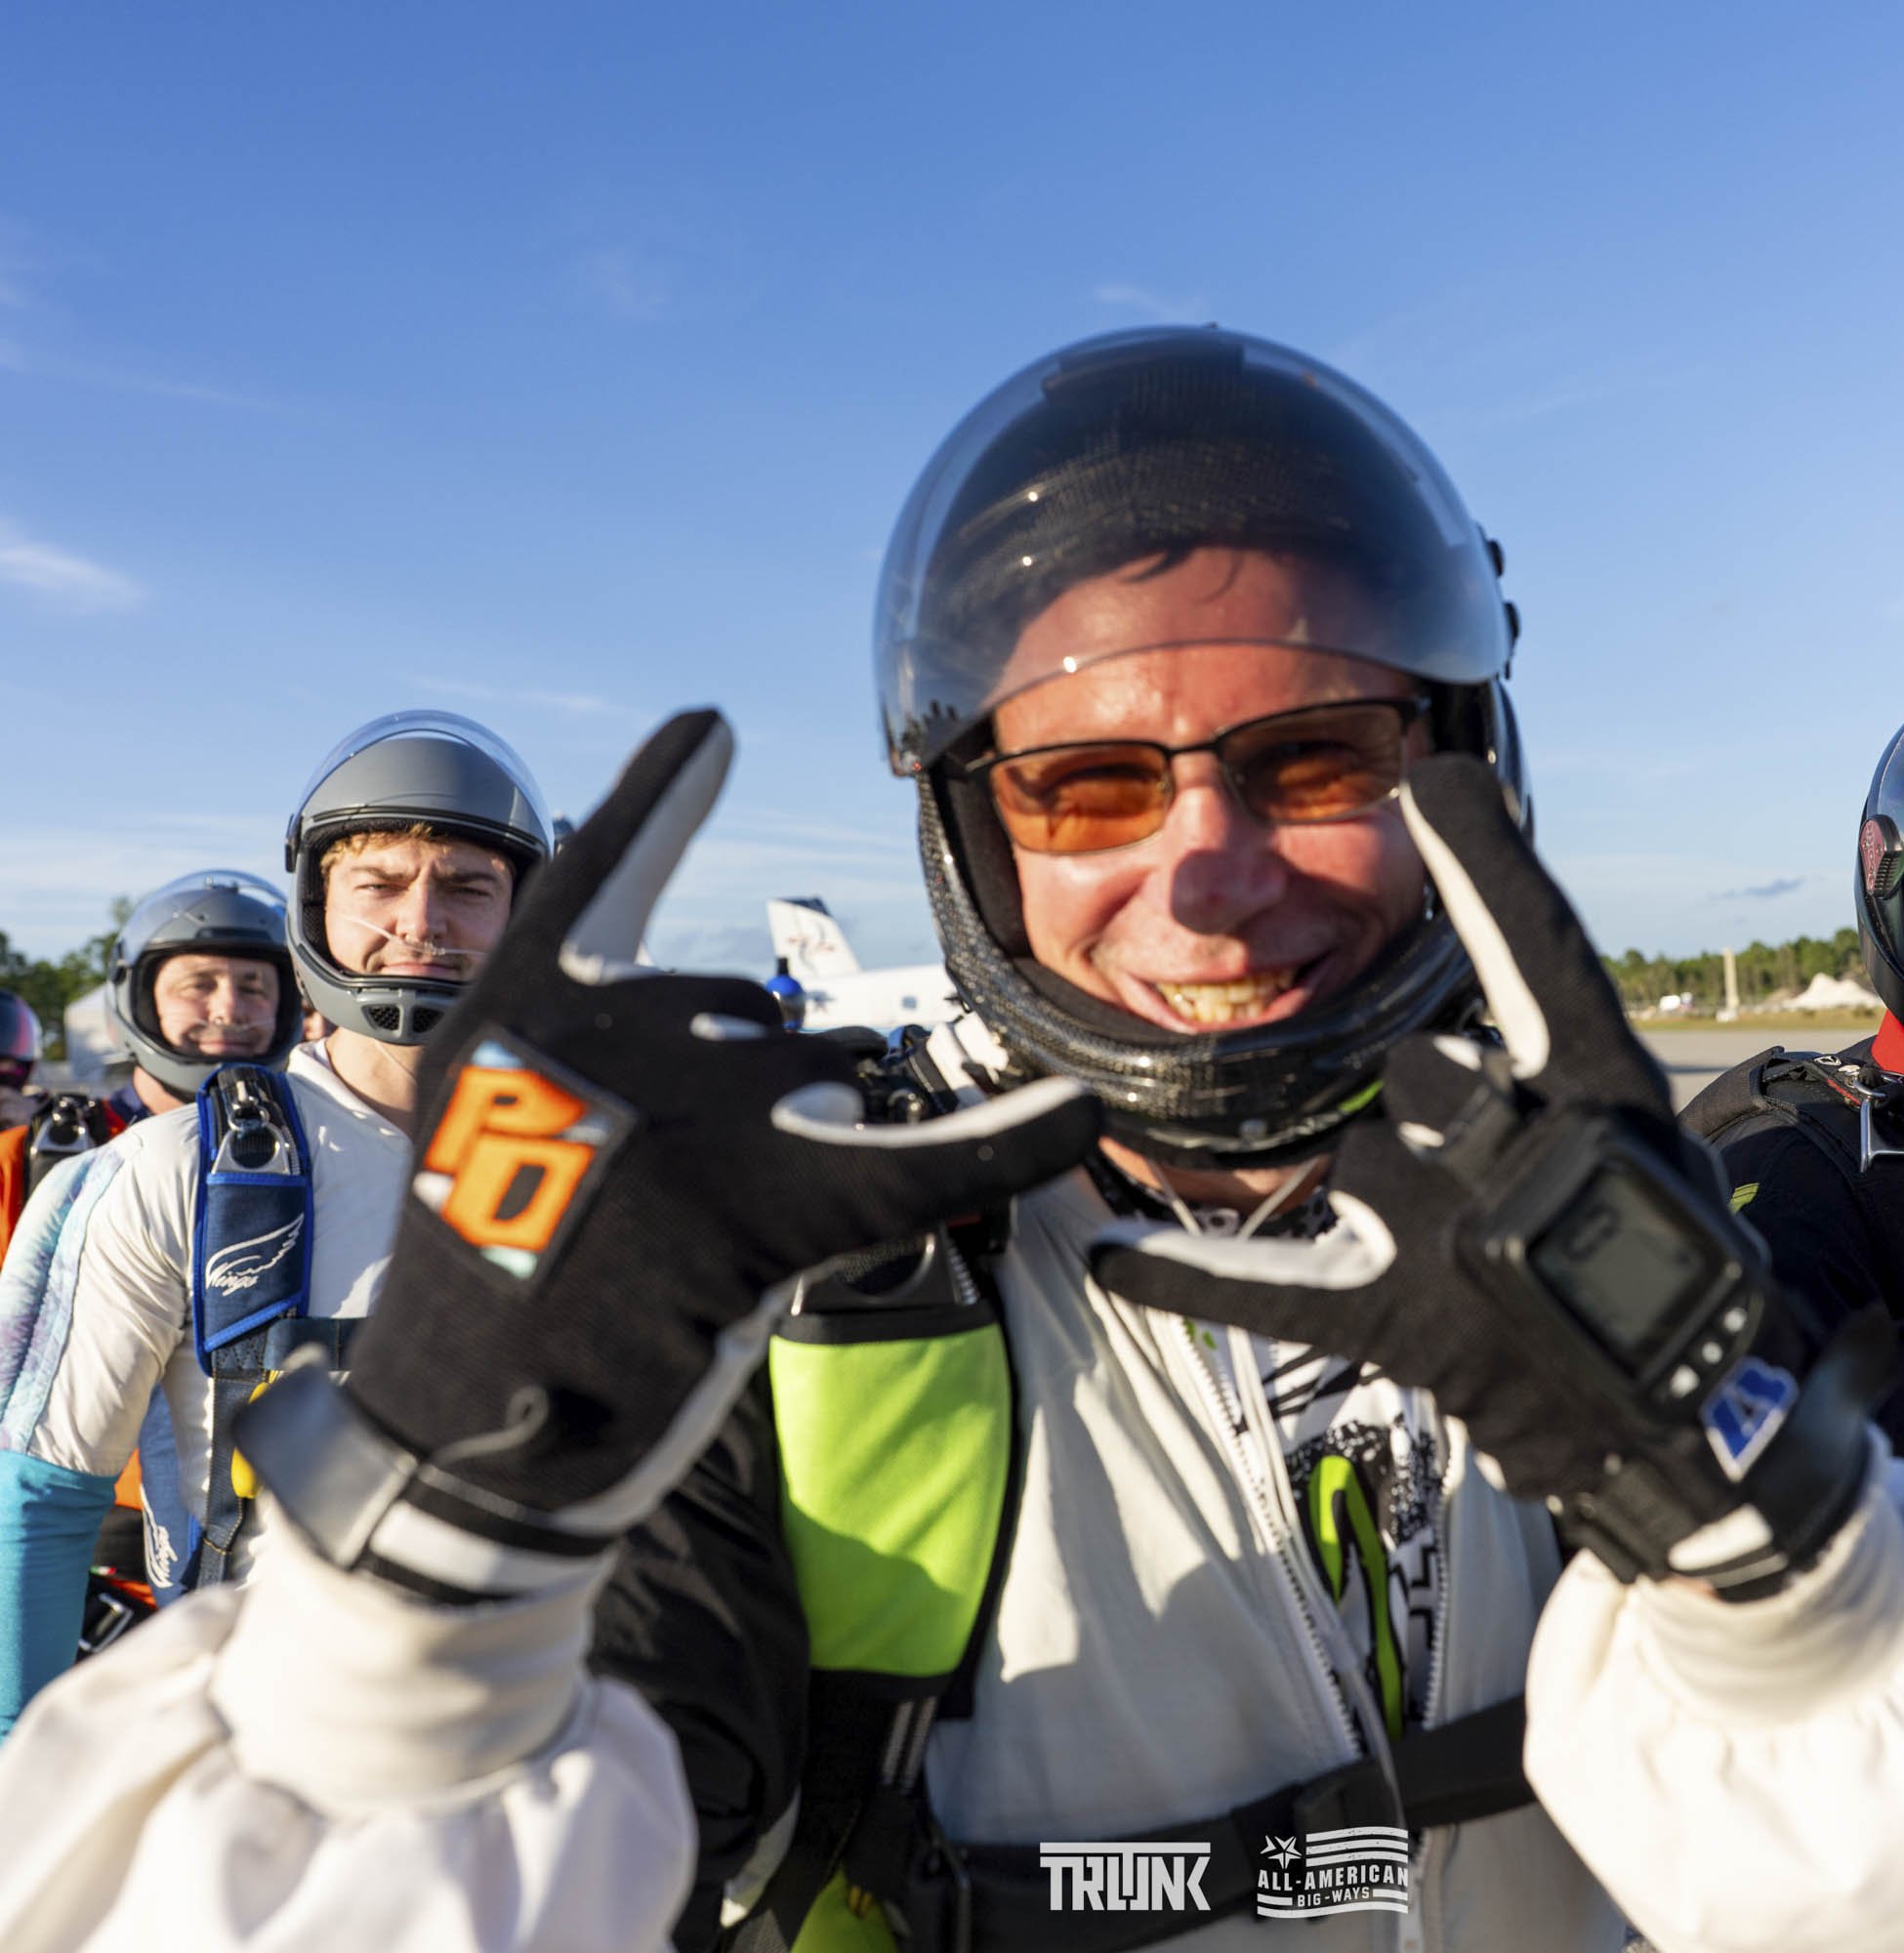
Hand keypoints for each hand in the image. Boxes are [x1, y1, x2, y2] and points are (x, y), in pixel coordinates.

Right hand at [239, 710, 1100, 1601]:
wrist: (463, 1441)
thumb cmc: (492, 1300)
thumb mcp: (496, 1144)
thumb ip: (595, 1060)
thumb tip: (758, 1029)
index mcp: (513, 1014)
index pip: (597, 878)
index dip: (659, 801)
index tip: (710, 725)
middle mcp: (594, 1037)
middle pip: (749, 1011)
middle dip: (763, 1083)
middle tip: (685, 1212)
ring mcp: (679, 1116)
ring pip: (829, 1071)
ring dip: (821, 1132)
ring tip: (724, 1240)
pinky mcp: (764, 1204)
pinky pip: (919, 1160)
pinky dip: (1009, 1143)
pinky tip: (1078, 1116)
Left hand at [1089, 754, 1889, 1595]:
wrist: (1690, 1423)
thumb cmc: (1665, 1266)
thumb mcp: (1639, 1144)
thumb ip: (1547, 1075)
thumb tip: (1442, 1059)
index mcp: (1605, 1091)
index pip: (1538, 954)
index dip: (1487, 868)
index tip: (1438, 782)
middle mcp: (1526, 1149)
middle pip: (1418, 1075)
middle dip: (1440, 1123)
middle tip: (1494, 1193)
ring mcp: (1455, 1237)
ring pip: (1361, 1165)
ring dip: (1396, 1207)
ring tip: (1466, 1267)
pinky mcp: (1396, 1318)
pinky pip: (1269, 1283)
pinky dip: (1187, 1274)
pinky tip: (1108, 1258)